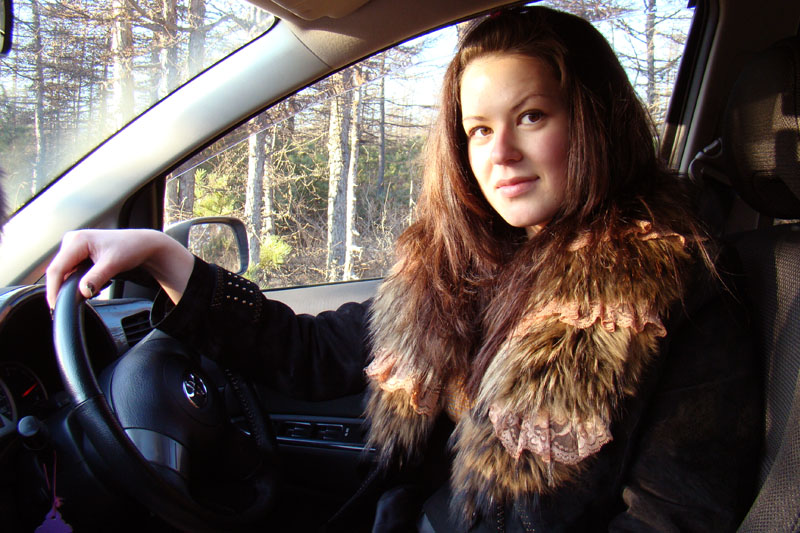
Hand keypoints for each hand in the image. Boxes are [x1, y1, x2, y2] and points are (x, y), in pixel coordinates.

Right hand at [46, 229, 193, 308]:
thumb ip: (96, 278)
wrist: (142, 244)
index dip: (54, 289)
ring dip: (67, 285)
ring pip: (62, 272)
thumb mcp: (113, 264)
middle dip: (59, 289)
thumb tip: (83, 291)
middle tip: (65, 306)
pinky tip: (84, 287)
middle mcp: (72, 240)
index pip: (57, 269)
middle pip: (57, 271)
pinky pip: (70, 271)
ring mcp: (74, 247)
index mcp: (77, 240)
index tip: (56, 305)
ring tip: (79, 296)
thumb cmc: (130, 248)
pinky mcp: (78, 253)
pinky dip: (74, 281)